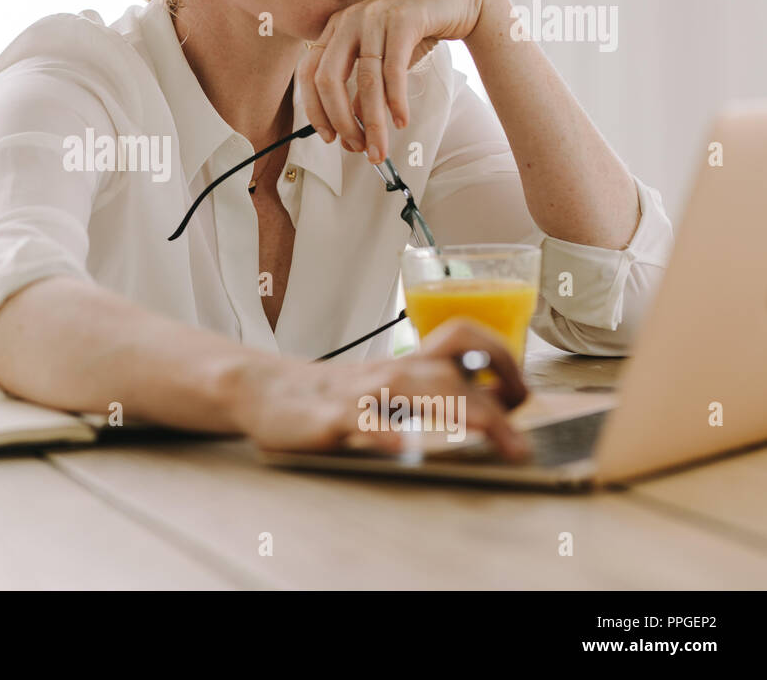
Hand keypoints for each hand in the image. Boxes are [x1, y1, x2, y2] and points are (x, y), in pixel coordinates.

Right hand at [228, 317, 529, 459]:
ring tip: (493, 438)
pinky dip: (386, 432)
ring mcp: (362, 393)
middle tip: (520, 447)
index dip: (502, 361)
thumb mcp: (388, 389)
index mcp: (409, 364)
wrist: (266, 391)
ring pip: (416, 389)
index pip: (465, 340)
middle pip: (452, 374)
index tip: (522, 395)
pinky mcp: (331, 416)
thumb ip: (429, 392)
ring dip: (460, 412)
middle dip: (495, 407)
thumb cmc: (335, 395)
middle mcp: (392, 372)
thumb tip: (492, 409)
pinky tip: (405, 449)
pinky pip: (363, 421)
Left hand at [296, 0, 492, 164]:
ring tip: (379, 148)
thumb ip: (362, 88)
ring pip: (366, 80)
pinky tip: (401, 121)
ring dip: (372, 122)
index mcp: (335, 29)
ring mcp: (374, 18)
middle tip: (356, 148)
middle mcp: (349, 21)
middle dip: (341, 121)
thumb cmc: (414, 28)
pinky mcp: (403, 20)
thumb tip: (351, 127)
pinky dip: (396, 102)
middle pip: (329, 79)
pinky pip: (394, 70)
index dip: (314, 109)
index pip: (308, 73)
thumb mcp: (381, 58)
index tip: (328, 137)